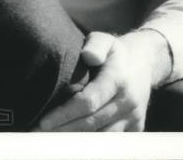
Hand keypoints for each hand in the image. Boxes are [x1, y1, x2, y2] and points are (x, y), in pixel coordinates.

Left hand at [36, 29, 170, 131]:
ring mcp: (134, 117)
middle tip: (36, 135)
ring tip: (49, 141)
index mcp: (118, 80)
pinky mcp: (135, 128)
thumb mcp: (104, 40)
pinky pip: (110, 140)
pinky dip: (90, 143)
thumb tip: (88, 56)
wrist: (145, 63)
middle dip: (62, 131)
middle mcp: (128, 102)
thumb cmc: (115, 52)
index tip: (43, 122)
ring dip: (74, 141)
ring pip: (100, 137)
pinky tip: (70, 142)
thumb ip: (95, 45)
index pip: (88, 102)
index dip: (64, 114)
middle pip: (91, 123)